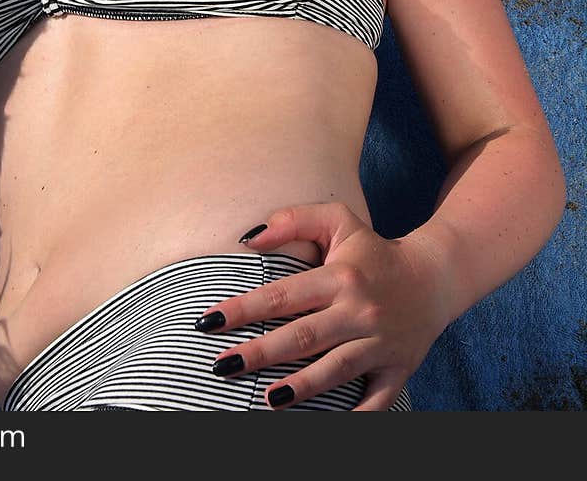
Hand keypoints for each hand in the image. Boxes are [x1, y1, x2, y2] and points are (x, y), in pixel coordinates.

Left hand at [196, 203, 450, 410]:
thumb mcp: (338, 221)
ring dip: (301, 387)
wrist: (434, 278)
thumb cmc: (373, 251)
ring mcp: (379, 343)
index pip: (283, 295)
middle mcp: (359, 311)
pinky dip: (354, 416)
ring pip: (334, 370)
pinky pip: (375, 401)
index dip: (244, 309)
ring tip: (267, 399)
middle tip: (221, 366)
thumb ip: (293, 220)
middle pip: (302, 337)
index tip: (209, 321)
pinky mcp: (397, 370)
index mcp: (340, 277)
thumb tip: (247, 239)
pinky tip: (326, 424)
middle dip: (259, 353)